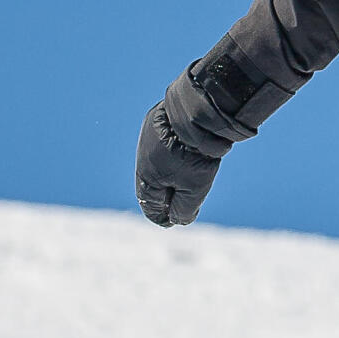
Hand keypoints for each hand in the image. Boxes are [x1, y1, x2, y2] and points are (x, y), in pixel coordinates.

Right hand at [135, 101, 222, 225]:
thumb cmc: (193, 156)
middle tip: (178, 206)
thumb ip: (184, 209)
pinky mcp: (159, 125)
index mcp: (146, 178)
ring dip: (170, 176)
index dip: (160, 217)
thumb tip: (177, 220)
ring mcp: (149, 140)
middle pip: (153, 185)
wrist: (195, 115)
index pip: (149, 205)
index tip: (170, 222)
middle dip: (165, 197)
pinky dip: (173, 157)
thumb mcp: (193, 190)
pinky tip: (186, 157)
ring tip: (186, 181)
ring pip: (158, 165)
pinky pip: (164, 147)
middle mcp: (143, 159)